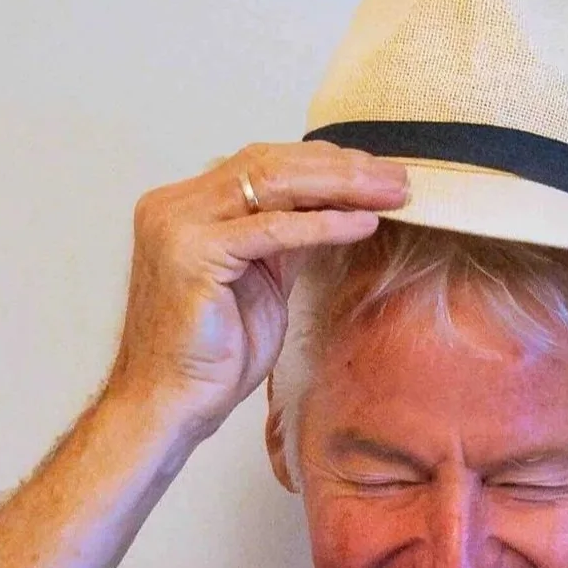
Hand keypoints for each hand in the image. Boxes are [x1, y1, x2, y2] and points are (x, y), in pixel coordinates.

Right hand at [106, 142, 408, 438]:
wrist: (170, 405)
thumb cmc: (211, 357)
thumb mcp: (261, 280)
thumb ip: (286, 239)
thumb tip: (339, 207)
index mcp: (185, 205)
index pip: (262, 162)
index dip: (324, 163)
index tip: (377, 173)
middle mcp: (174, 205)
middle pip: (269, 163)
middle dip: (340, 167)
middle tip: (396, 178)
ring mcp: (178, 224)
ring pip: (272, 184)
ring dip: (339, 186)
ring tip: (389, 194)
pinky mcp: (193, 253)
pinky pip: (272, 229)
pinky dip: (322, 225)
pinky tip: (362, 225)